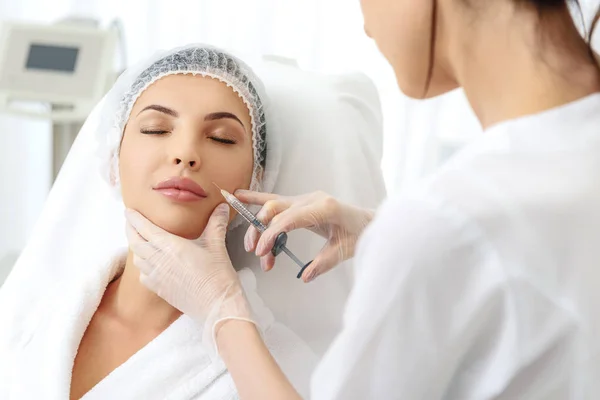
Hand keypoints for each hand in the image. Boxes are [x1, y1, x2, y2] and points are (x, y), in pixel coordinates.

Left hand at [125, 204, 252, 353]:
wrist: (217, 305)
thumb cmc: (218, 276)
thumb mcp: (217, 246)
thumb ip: (216, 224)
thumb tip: (222, 206)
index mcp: (171, 246)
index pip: (145, 229)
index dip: (134, 219)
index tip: (128, 212)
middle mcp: (159, 261)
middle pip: (135, 243)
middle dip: (130, 230)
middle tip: (129, 222)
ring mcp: (157, 277)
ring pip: (138, 259)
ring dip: (135, 247)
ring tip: (138, 241)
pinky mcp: (160, 290)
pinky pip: (143, 275)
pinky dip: (143, 266)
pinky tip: (149, 264)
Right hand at [235, 190, 374, 281]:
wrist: (368, 222)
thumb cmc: (359, 234)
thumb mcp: (345, 251)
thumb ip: (324, 263)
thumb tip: (305, 276)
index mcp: (324, 208)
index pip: (289, 219)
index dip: (272, 234)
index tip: (261, 252)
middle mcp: (312, 199)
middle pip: (276, 209)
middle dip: (260, 231)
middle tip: (256, 253)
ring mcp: (305, 199)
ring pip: (273, 205)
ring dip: (259, 225)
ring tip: (252, 246)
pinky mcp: (301, 203)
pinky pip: (277, 200)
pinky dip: (257, 199)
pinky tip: (240, 196)